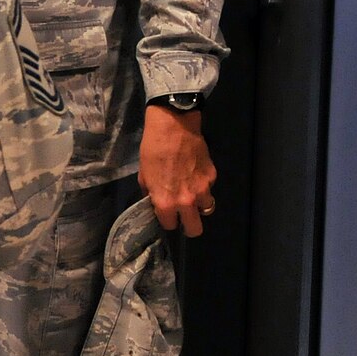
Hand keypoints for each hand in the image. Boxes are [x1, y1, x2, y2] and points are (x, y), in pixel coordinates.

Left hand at [139, 105, 215, 237]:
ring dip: (199, 206)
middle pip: (195, 229)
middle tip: (183, 216)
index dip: (168, 221)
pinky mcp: (212, 176)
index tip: (166, 214)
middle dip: (189, 226)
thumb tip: (155, 202)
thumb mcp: (144, 175)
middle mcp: (186, 201)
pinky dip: (203, 185)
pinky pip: (209, 189)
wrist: (173, 126)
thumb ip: (151, 194)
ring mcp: (203, 189)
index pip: (170, 226)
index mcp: (166, 203)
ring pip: (206, 209)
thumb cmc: (153, 149)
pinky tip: (195, 173)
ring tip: (191, 194)